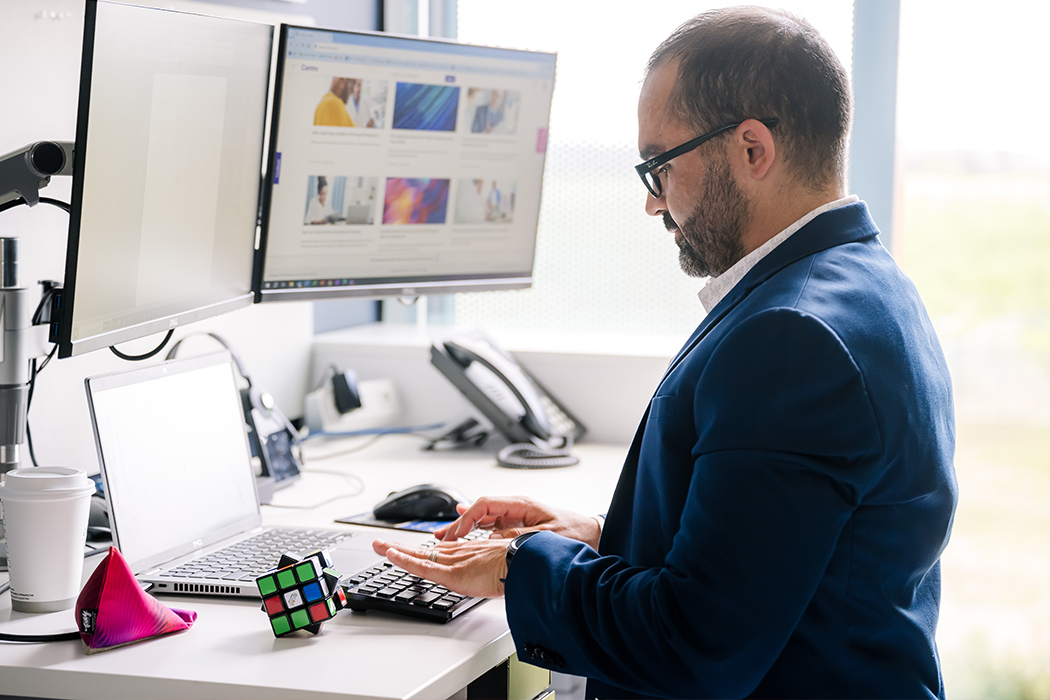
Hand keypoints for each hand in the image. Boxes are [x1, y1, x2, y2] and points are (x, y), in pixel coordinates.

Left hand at [371, 538, 508, 597]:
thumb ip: (490, 569)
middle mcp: (457, 553)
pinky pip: (423, 566)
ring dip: (395, 550)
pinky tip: (391, 556)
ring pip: (418, 555)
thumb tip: (493, 574)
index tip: (407, 548)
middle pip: (422, 550)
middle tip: (381, 543)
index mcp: (468, 553)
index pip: (437, 550)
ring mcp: (453, 562)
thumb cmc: (519, 567)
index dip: (419, 549)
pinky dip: (405, 560)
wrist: (525, 566)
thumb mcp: (500, 567)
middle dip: (400, 546)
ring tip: (378, 546)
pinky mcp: (451, 573)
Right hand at [434, 496, 600, 548]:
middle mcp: (517, 509)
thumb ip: (519, 537)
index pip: (485, 505)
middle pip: (480, 512)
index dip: (467, 518)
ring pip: (483, 520)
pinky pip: (492, 529)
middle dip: (458, 524)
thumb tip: (494, 540)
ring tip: (446, 538)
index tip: (456, 534)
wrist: (594, 537)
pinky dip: (477, 534)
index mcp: (521, 505)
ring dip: (464, 529)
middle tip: (441, 537)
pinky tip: (466, 538)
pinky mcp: (519, 530)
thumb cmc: (576, 534)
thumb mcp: (546, 538)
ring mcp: (517, 519)